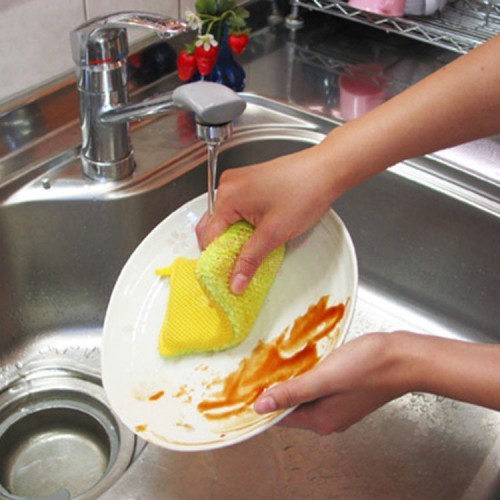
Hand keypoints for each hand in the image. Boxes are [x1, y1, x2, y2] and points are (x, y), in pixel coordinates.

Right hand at [196, 145, 336, 293]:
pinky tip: (256, 237)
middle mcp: (228, 185)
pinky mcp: (251, 183)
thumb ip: (250, 260)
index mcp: (227, 196)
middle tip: (235, 270)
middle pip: (213, 226)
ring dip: (234, 238)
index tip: (225, 277)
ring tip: (249, 254)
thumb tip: (236, 281)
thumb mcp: (274, 234)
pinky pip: (237, 209)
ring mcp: (239, 182)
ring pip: (226, 219)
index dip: (215, 260)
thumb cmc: (304, 192)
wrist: (327, 170)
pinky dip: (242, 226)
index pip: (209, 236)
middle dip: (222, 249)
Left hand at [254, 332, 499, 433]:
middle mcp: (328, 417)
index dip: (262, 403)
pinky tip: (301, 359)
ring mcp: (338, 405)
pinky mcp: (345, 390)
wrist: (404, 357)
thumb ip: (292, 392)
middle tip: (257, 369)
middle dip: (275, 389)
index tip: (244, 389)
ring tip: (274, 362)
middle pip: (291, 406)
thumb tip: (261, 407)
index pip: (280, 417)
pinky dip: (306, 374)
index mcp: (320, 420)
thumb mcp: (324, 378)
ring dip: (290, 380)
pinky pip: (317, 385)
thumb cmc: (369, 367)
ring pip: (304, 394)